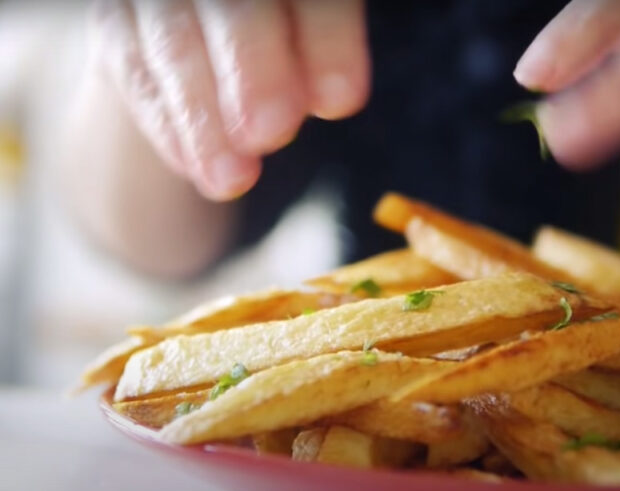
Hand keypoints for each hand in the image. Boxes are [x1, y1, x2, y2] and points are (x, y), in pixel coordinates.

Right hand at [90, 0, 369, 199]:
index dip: (327, 39)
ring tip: (232, 179)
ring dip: (201, 113)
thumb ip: (318, 54)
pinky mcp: (114, 18)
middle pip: (232, 4)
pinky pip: (133, 66)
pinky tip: (194, 166)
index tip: (340, 102)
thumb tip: (332, 99)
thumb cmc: (282, 40)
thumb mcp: (313, 41)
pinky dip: (166, 121)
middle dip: (252, 67)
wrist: (206, 36)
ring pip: (172, 37)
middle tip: (270, 134)